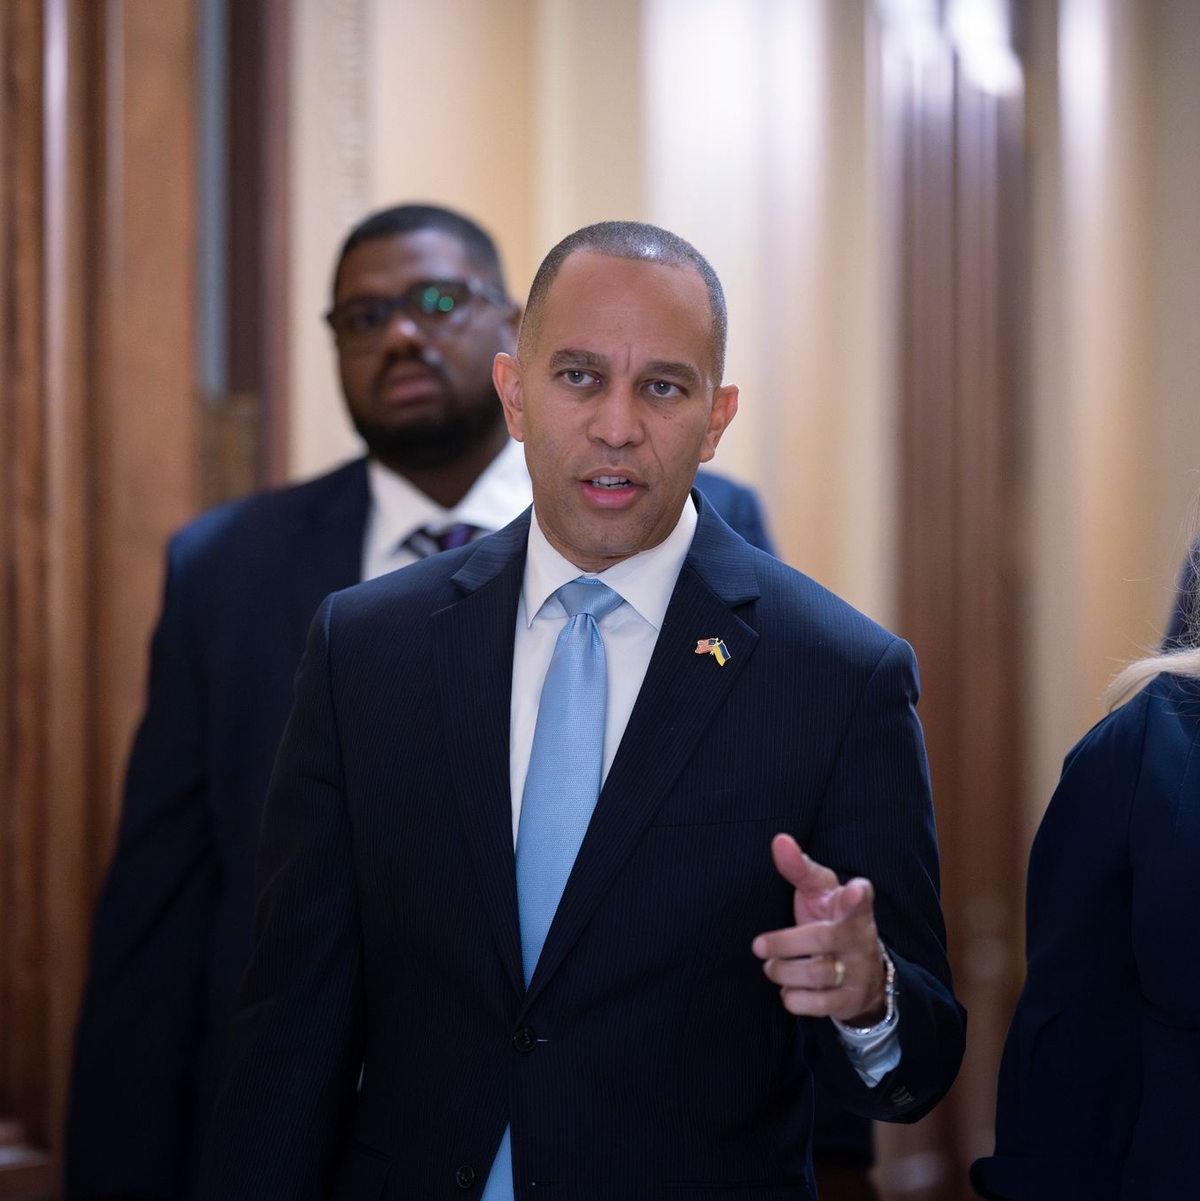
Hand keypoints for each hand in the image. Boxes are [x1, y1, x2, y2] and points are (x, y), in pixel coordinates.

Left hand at [751, 833, 886, 1025]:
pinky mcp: (850, 1000)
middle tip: (758, 945)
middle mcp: (860, 938)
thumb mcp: (818, 892)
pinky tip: (788, 987)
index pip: (861, 899)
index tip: (855, 890)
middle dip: (784, 944)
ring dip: (782, 971)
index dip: (857, 896)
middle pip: (821, 940)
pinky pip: (817, 1005)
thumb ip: (799, 868)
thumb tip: (779, 840)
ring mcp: (858, 971)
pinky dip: (792, 997)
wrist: (863, 971)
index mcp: (854, 908)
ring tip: (771, 965)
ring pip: (815, 975)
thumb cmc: (830, 919)